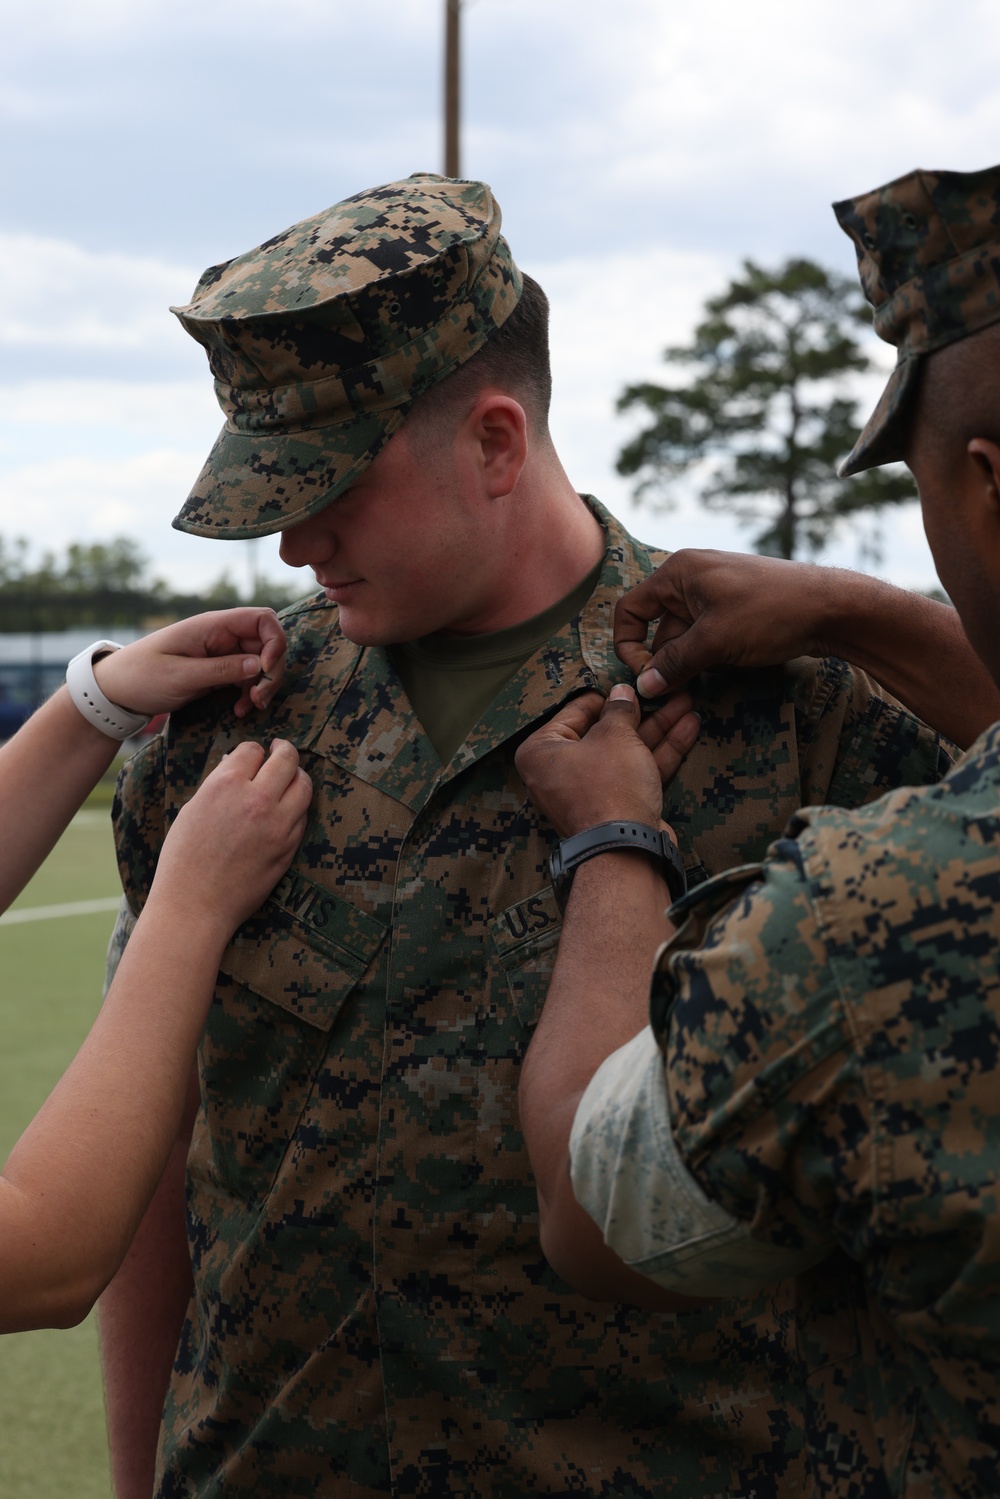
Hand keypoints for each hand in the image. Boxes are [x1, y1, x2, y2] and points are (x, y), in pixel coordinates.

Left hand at [92, 608, 287, 719]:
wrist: (117, 691)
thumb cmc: (142, 677)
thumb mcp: (181, 676)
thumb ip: (222, 670)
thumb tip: (259, 665)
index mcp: (213, 626)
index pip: (262, 619)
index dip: (274, 642)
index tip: (264, 670)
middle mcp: (221, 635)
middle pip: (267, 644)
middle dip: (271, 671)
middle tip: (260, 699)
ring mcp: (221, 653)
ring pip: (260, 664)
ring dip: (262, 686)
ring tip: (249, 708)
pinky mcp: (218, 671)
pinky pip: (247, 678)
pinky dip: (249, 694)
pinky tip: (239, 710)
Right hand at [149, 740, 311, 933]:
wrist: (195, 904)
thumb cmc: (184, 859)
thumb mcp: (194, 809)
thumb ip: (220, 785)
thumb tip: (239, 767)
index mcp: (225, 785)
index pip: (252, 750)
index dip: (252, 751)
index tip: (253, 754)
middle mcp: (257, 799)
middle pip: (287, 759)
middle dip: (284, 750)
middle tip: (281, 749)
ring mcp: (278, 824)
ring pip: (304, 785)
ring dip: (298, 776)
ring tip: (292, 776)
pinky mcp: (289, 846)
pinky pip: (302, 816)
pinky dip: (297, 807)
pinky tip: (288, 808)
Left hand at [515, 684, 699, 837]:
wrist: (627, 848)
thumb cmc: (609, 785)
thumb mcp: (615, 736)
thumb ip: (619, 710)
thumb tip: (621, 691)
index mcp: (542, 752)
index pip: (574, 712)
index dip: (606, 696)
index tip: (629, 683)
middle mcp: (559, 772)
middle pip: (604, 732)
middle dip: (641, 712)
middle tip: (665, 690)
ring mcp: (590, 792)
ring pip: (626, 751)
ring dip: (658, 727)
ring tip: (686, 701)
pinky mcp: (617, 806)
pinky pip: (636, 771)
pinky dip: (660, 752)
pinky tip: (689, 726)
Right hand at [615, 550, 840, 696]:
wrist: (832, 608)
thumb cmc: (772, 612)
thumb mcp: (715, 641)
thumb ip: (674, 664)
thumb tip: (643, 687)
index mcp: (678, 573)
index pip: (631, 609)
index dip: (629, 645)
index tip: (645, 676)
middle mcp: (692, 579)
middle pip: (658, 628)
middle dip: (665, 661)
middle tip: (675, 694)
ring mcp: (715, 595)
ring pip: (685, 637)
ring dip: (689, 663)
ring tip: (703, 682)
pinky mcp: (735, 611)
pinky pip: (707, 638)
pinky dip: (709, 657)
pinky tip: (726, 669)